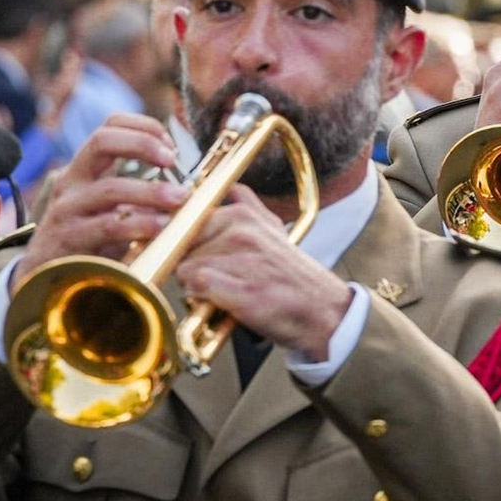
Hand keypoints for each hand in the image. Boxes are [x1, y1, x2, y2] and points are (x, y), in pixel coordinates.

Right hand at [15, 116, 184, 288]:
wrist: (46, 276)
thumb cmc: (90, 239)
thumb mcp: (112, 207)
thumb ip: (140, 192)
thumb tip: (187, 184)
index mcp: (86, 168)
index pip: (110, 126)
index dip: (144, 127)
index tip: (172, 147)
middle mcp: (73, 181)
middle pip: (101, 141)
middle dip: (142, 144)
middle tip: (173, 160)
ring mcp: (68, 208)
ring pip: (109, 188)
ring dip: (151, 191)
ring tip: (180, 198)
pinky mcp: (69, 238)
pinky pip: (107, 226)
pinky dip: (139, 225)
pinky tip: (161, 228)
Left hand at [173, 186, 352, 359]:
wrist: (322, 310)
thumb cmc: (292, 277)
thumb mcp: (274, 230)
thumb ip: (249, 206)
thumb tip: (233, 189)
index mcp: (243, 214)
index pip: (184, 220)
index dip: (182, 242)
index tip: (192, 254)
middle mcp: (241, 231)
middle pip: (179, 245)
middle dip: (188, 263)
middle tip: (214, 277)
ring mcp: (241, 259)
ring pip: (184, 268)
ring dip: (194, 285)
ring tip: (222, 290)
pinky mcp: (240, 287)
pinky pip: (195, 287)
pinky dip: (201, 298)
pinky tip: (220, 302)